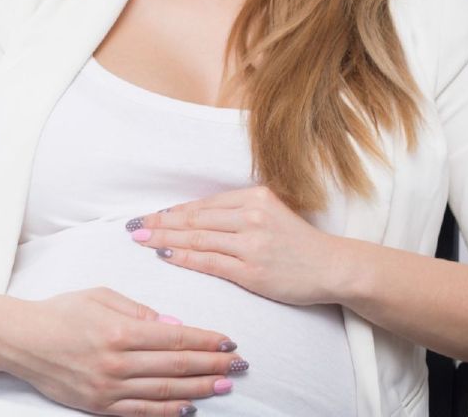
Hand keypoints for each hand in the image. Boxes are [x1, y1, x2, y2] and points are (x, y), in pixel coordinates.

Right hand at [0, 287, 243, 415]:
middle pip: (176, 366)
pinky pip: (141, 412)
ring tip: (225, 384)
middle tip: (239, 364)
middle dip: (212, 364)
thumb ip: (138, 310)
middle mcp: (116, 362)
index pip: (174, 338)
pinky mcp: (99, 406)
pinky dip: (168, 412)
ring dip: (199, 388)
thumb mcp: (100, 296)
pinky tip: (190, 406)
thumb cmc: (62, 312)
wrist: (22, 340)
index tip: (228, 340)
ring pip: (165, 392)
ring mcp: (108, 388)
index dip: (205, 340)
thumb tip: (173, 325)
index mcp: (118, 330)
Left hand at [128, 186, 344, 305]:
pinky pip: (210, 262)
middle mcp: (252, 216)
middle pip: (195, 219)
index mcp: (255, 197)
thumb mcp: (271, 212)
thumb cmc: (299, 242)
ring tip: (143, 240)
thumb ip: (237, 211)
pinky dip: (184, 259)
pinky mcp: (252, 270)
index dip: (173, 211)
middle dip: (161, 224)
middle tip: (134, 227)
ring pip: (198, 240)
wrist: (332, 267)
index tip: (150, 215)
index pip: (203, 205)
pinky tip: (166, 257)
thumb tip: (193, 216)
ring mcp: (252, 243)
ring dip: (166, 241)